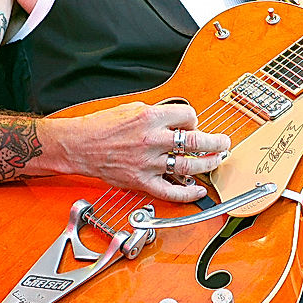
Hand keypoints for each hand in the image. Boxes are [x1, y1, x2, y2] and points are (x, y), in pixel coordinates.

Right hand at [46, 102, 231, 202]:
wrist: (79, 145)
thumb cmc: (102, 126)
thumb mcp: (133, 108)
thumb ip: (159, 114)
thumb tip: (180, 120)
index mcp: (150, 118)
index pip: (188, 116)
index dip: (194, 120)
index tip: (193, 124)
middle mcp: (151, 140)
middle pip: (195, 141)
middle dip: (216, 142)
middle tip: (223, 143)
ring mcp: (148, 162)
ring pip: (188, 165)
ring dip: (208, 164)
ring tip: (217, 160)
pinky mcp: (141, 181)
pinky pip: (170, 191)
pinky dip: (188, 193)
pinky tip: (198, 190)